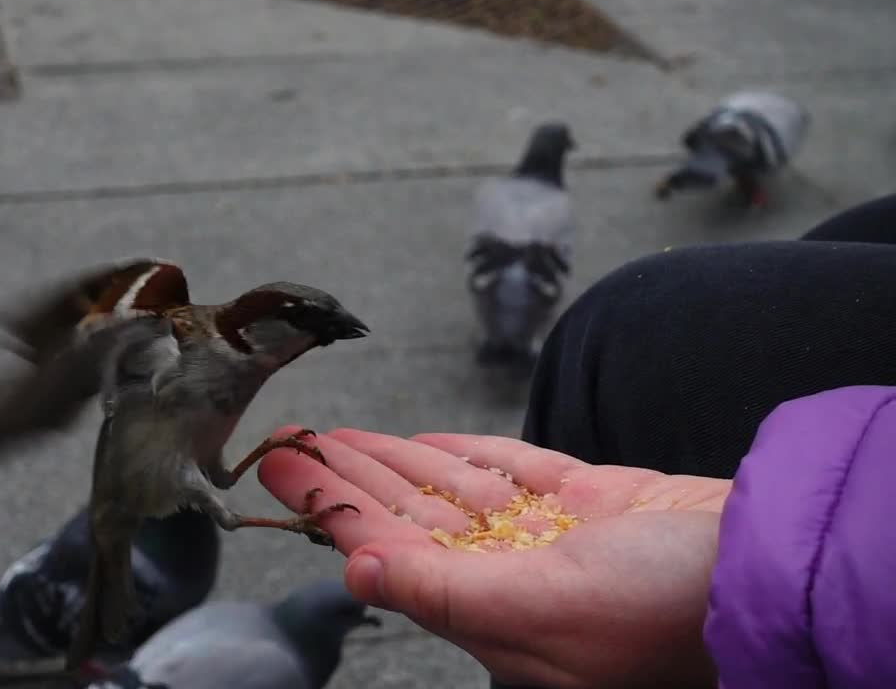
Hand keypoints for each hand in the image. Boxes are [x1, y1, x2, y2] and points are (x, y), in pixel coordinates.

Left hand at [257, 428, 729, 688]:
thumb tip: (354, 569)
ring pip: (447, 489)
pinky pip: (505, 469)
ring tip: (336, 434)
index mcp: (490, 611)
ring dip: (390, 460)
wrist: (768, 566)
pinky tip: (420, 444)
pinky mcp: (586, 498)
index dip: (328, 506)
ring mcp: (549, 534)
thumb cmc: (667, 606)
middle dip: (346, 476)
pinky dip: (460, 454)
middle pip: (405, 514)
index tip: (278, 469)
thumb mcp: (543, 608)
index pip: (384, 548)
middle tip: (288, 439)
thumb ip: (442, 591)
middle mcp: (510, 574)